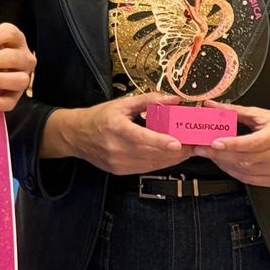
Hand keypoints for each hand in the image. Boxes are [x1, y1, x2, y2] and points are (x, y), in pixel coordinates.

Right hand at [44, 92, 190, 175]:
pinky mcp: (120, 171)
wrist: (75, 136)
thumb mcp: (122, 104)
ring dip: (171, 158)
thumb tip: (173, 99)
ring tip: (186, 150)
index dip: (160, 142)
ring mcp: (118, 162)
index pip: (141, 137)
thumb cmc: (99, 117)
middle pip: (151, 153)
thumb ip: (148, 100)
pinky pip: (146, 168)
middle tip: (193, 143)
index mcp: (116, 128)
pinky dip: (160, 162)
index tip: (178, 143)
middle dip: (175, 150)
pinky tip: (169, 156)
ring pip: (151, 163)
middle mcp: (116, 148)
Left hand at [197, 104, 269, 186]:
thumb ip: (234, 111)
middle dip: (219, 155)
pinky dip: (235, 172)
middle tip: (201, 149)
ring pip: (245, 171)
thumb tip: (210, 105)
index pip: (251, 143)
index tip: (214, 142)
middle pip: (244, 159)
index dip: (231, 144)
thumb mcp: (261, 114)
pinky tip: (226, 164)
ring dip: (224, 164)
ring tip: (211, 155)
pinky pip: (250, 180)